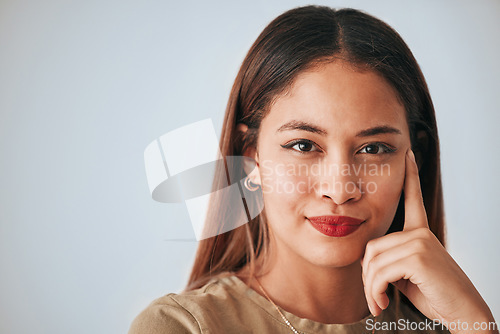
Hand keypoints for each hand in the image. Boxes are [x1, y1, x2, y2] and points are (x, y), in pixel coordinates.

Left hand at [361, 148, 496, 332]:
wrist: (464, 314)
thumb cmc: (435, 295)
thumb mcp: (407, 275)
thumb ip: (389, 261)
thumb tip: (365, 261)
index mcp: (421, 232)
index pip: (414, 199)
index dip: (410, 176)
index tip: (409, 155)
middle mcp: (421, 233)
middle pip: (372, 247)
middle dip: (367, 277)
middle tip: (373, 298)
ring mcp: (420, 241)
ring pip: (373, 262)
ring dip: (370, 289)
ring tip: (377, 304)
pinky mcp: (418, 256)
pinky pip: (380, 272)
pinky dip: (375, 292)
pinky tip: (382, 304)